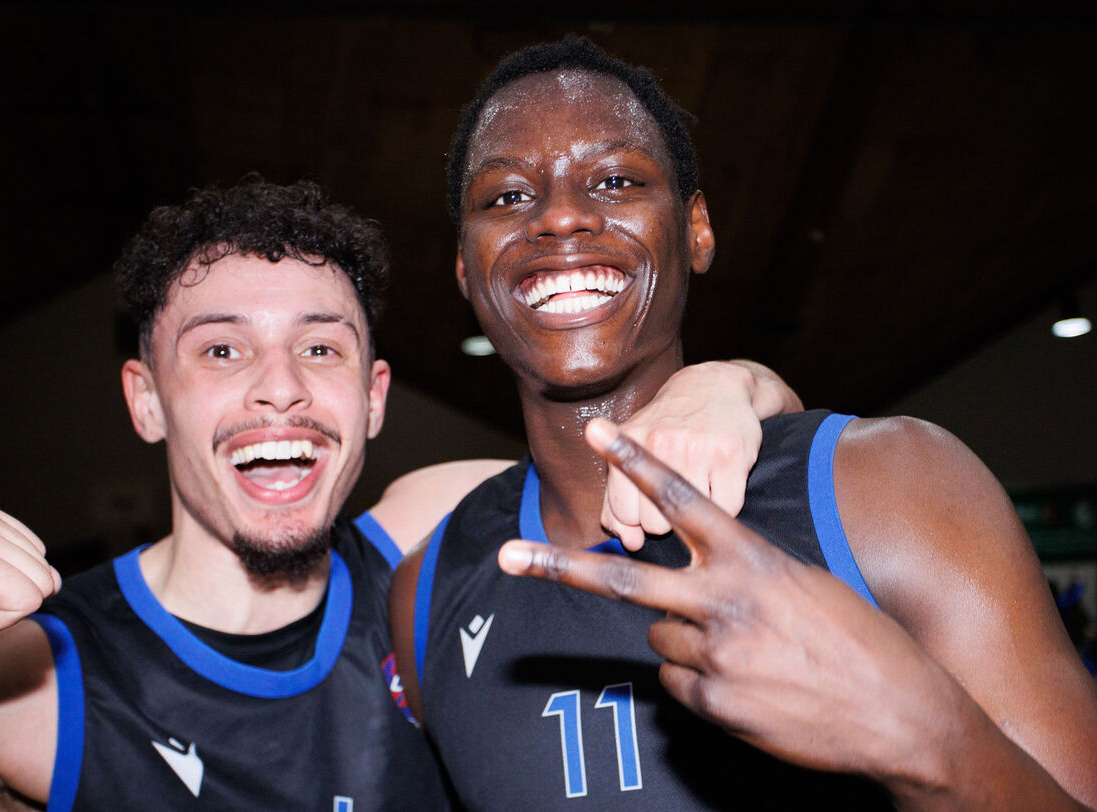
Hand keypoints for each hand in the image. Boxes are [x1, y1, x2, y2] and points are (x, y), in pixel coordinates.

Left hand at [501, 419, 960, 781]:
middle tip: (506, 556)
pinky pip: (676, 683)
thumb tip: (689, 585)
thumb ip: (741, 574)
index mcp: (751, 560)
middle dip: (557, 566)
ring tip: (743, 652)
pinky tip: (747, 686)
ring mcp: (713, 657)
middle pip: (622, 579)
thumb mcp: (803, 585)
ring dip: (683, 639)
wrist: (901, 717)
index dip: (636, 461)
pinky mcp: (712, 705)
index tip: (599, 431)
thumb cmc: (858, 640)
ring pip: (657, 637)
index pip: (682, 499)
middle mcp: (723, 603)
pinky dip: (698, 682)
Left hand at [605, 361, 763, 549]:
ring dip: (694, 514)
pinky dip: (724, 508)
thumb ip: (617, 502)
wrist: (714, 387)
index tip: (647, 506)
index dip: (636, 520)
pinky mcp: (732, 455)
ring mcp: (698, 448)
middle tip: (676, 492)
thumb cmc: (666, 428)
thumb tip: (630, 544)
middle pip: (655, 524)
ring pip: (688, 519)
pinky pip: (726, 510)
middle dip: (665, 520)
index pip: (623, 514)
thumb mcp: (632, 453)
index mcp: (630, 442)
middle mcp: (660, 443)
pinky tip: (719, 484)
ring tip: (697, 485)